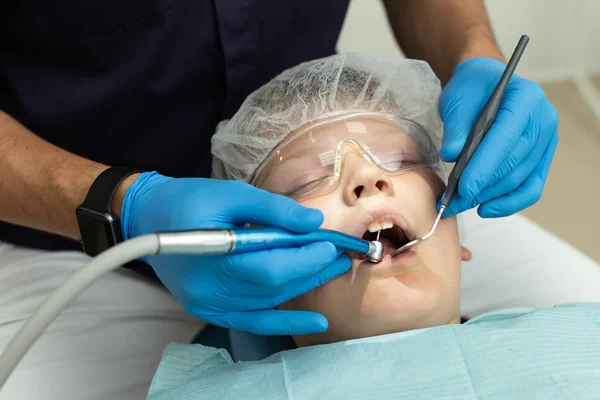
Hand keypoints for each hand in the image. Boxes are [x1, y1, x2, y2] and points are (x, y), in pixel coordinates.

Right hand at [120, 172, 349, 334]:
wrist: (147, 217)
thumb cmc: (187, 200)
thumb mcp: (230, 193)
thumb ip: (273, 209)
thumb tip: (315, 222)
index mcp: (210, 255)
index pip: (270, 267)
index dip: (305, 258)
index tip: (330, 242)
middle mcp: (208, 290)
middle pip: (274, 286)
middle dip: (312, 269)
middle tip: (341, 254)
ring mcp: (208, 305)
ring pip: (269, 302)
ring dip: (303, 286)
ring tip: (331, 268)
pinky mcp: (211, 310)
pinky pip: (254, 321)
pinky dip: (285, 322)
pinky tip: (315, 322)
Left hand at [438, 58, 558, 217]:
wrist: (485, 85)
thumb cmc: (472, 90)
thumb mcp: (457, 100)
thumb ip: (456, 127)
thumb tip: (452, 155)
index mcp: (526, 99)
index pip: (506, 139)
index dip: (484, 167)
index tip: (462, 189)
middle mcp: (543, 120)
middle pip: (514, 163)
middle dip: (482, 187)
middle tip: (453, 203)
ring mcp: (546, 141)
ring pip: (520, 179)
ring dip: (490, 197)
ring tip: (461, 205)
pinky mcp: (542, 158)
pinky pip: (530, 187)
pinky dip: (509, 202)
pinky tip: (486, 209)